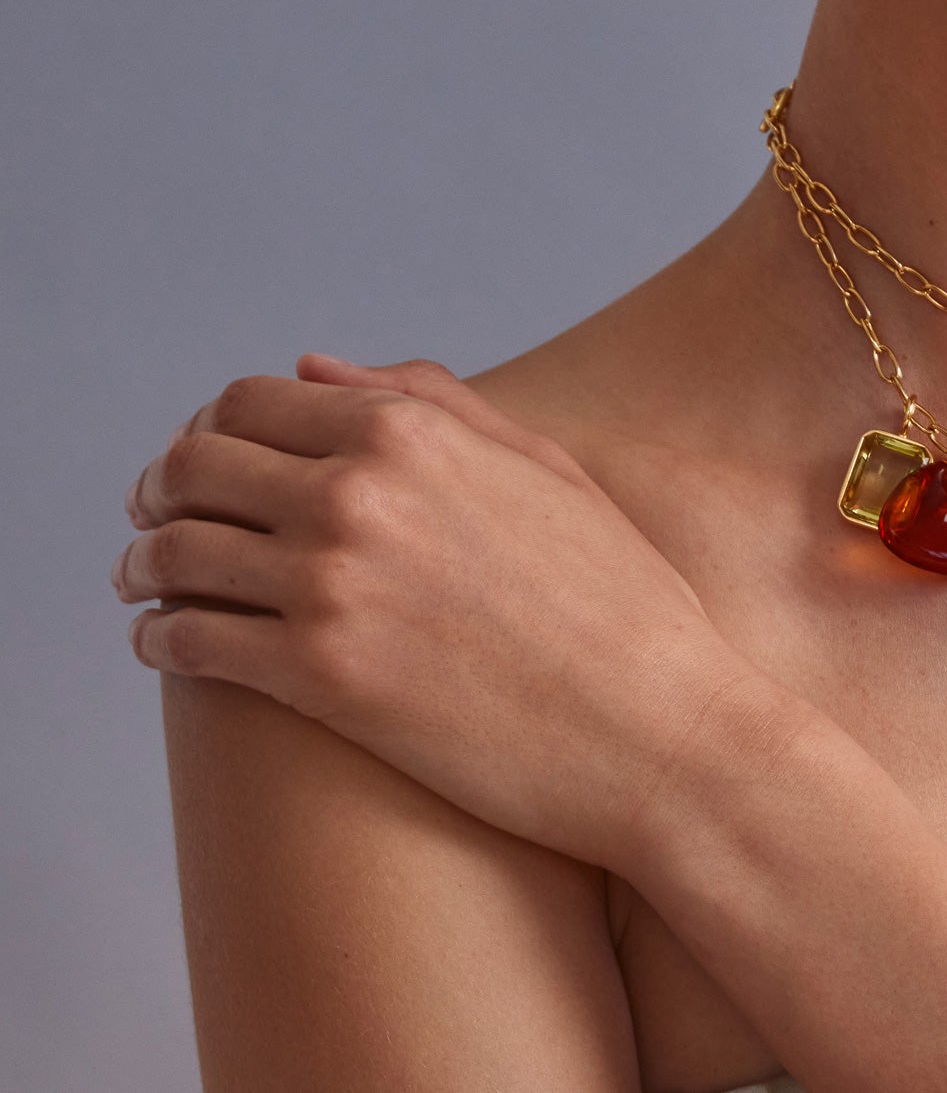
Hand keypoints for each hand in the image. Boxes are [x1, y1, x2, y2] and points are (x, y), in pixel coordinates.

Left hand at [112, 354, 770, 874]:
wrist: (654, 723)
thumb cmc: (617, 594)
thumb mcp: (542, 466)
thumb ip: (431, 401)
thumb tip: (314, 370)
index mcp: (410, 430)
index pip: (248, 401)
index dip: (209, 426)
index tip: (203, 457)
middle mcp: (356, 494)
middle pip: (194, 467)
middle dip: (161, 488)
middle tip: (155, 515)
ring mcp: (331, 587)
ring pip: (177, 553)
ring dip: (145, 562)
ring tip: (149, 581)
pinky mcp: (318, 680)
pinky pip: (189, 643)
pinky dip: (160, 636)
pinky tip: (170, 642)